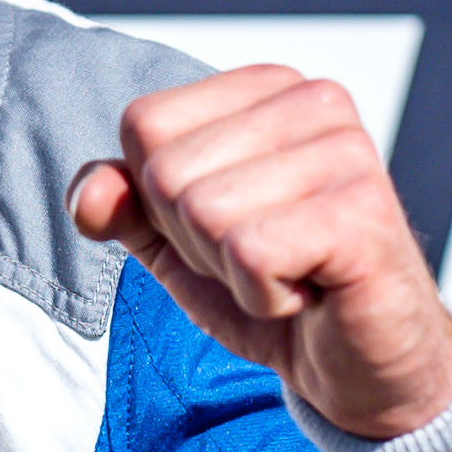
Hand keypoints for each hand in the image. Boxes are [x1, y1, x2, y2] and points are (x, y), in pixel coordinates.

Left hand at [69, 67, 451, 440]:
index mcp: (266, 87)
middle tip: (265, 259)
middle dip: (197, 242)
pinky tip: (311, 292)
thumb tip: (88, 195)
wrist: (361, 364)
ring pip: (204, 213)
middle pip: (167, 172)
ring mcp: (346, 150)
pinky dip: (265, 296)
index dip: (162, 201)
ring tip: (291, 273)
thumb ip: (125, 206)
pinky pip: (250, 253)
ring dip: (233, 272)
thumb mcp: (179, 244)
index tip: (229, 228)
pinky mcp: (363, 212)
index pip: (144, 125)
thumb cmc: (280, 288)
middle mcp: (313, 100)